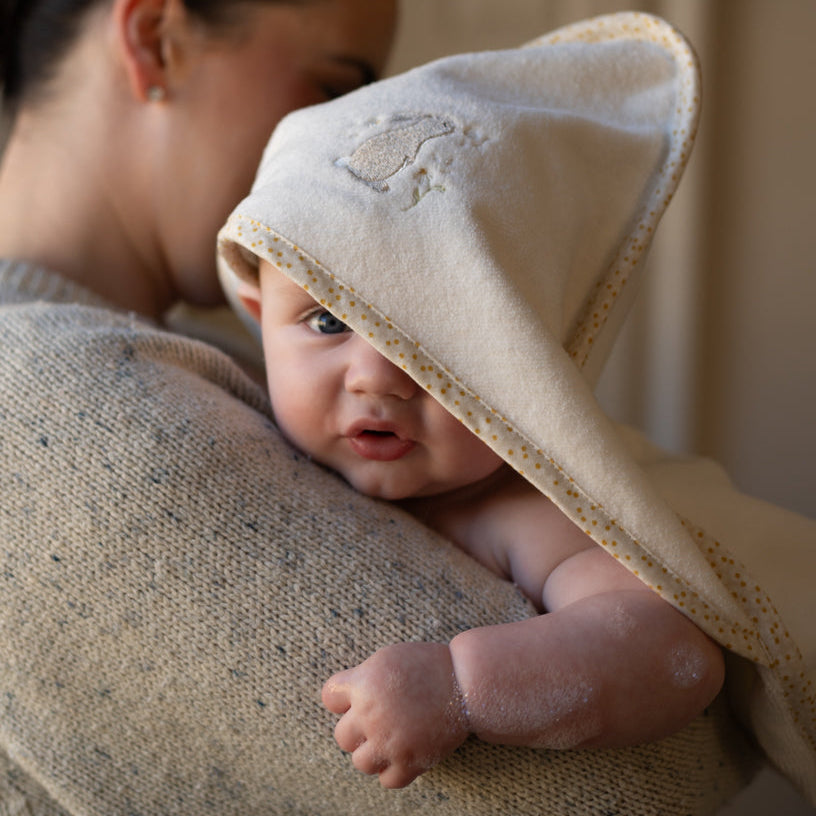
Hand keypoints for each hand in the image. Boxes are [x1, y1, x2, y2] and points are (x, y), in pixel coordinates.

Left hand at [321, 642, 469, 787]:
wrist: (465, 683)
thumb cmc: (427, 665)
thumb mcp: (387, 658)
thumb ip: (362, 679)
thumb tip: (344, 702)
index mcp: (363, 684)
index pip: (329, 697)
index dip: (342, 697)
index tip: (358, 696)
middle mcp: (370, 715)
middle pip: (342, 736)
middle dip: (357, 729)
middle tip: (378, 720)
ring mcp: (389, 742)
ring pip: (360, 762)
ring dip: (371, 752)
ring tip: (388, 740)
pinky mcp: (410, 762)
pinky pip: (387, 780)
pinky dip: (392, 771)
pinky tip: (401, 754)